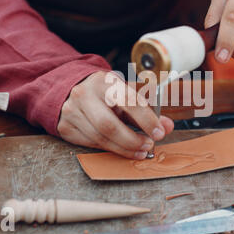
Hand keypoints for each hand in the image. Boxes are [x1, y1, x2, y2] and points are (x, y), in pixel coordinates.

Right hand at [58, 71, 173, 159]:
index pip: (127, 101)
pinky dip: (108, 149)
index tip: (159, 133)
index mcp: (103, 82)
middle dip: (132, 140)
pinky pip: (90, 143)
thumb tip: (167, 126)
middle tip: (148, 146)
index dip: (146, 120)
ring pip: (99, 138)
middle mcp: (84, 94)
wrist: (69, 89)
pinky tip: (121, 149)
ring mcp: (71, 111)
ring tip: (139, 151)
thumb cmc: (104, 93)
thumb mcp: (124, 94)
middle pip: (109, 125)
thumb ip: (146, 111)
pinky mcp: (65, 127)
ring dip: (123, 149)